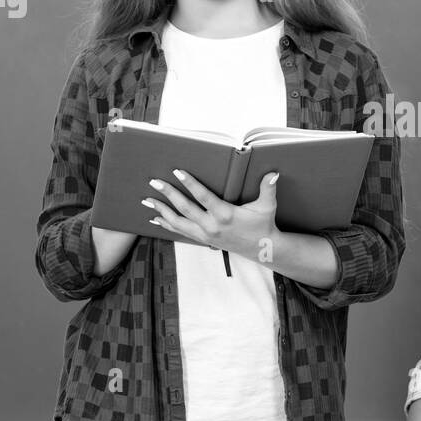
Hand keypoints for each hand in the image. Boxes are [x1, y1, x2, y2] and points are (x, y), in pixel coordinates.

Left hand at [141, 169, 280, 262]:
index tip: (177, 172)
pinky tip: (155, 219)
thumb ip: (268, 189)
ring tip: (147, 200)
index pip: (203, 196)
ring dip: (161, 210)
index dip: (189, 183)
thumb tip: (273, 173)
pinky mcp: (203, 240)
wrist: (261, 249)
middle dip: (168, 194)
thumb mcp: (267, 206)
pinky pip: (181, 231)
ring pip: (178, 222)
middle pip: (184, 208)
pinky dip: (167, 225)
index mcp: (225, 214)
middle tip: (154, 182)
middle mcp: (211, 226)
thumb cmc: (264, 224)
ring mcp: (205, 235)